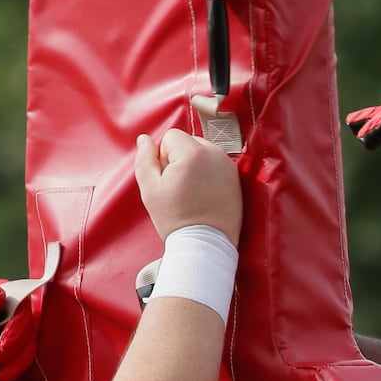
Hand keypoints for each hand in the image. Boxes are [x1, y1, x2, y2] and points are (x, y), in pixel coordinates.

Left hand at [0, 279, 39, 380]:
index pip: (18, 298)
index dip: (16, 322)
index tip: (3, 342)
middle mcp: (1, 305)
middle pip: (26, 321)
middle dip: (9, 347)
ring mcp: (9, 325)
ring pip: (29, 340)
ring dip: (10, 360)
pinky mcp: (14, 344)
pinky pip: (27, 354)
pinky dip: (14, 367)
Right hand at [134, 130, 241, 244]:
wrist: (205, 244)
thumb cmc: (176, 218)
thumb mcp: (150, 189)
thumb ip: (144, 159)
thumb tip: (145, 140)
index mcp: (193, 153)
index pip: (171, 137)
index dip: (163, 157)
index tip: (168, 179)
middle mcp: (215, 154)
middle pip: (188, 142)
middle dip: (179, 158)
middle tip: (179, 187)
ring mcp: (228, 165)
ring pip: (202, 152)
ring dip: (194, 165)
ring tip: (191, 192)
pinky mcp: (235, 177)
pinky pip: (215, 164)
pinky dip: (208, 174)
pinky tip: (203, 195)